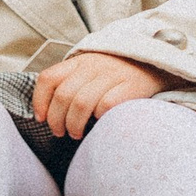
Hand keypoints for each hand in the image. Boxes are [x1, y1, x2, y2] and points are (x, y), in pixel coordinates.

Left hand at [29, 52, 170, 139]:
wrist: (155, 62)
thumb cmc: (117, 74)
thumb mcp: (91, 70)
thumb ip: (72, 83)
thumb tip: (48, 112)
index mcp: (79, 62)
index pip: (49, 78)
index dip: (40, 101)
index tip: (41, 118)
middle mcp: (92, 66)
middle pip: (63, 96)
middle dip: (57, 120)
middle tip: (60, 132)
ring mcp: (111, 75)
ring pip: (81, 103)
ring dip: (74, 124)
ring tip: (76, 133)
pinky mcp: (130, 86)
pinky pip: (106, 105)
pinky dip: (98, 118)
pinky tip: (99, 125)